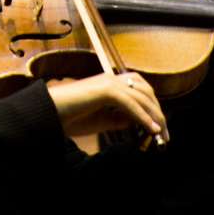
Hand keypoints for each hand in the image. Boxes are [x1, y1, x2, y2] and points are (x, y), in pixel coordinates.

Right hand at [46, 72, 166, 139]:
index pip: (141, 91)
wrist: (48, 113)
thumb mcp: (102, 120)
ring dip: (155, 116)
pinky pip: (130, 104)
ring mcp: (108, 82)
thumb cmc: (70, 116)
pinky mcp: (104, 90)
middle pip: (146, 92)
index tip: (160, 129)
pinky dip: (143, 116)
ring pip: (141, 97)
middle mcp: (112, 79)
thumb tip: (139, 122)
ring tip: (161, 134)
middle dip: (158, 113)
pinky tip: (151, 129)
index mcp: (110, 83)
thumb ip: (120, 119)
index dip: (153, 108)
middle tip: (165, 135)